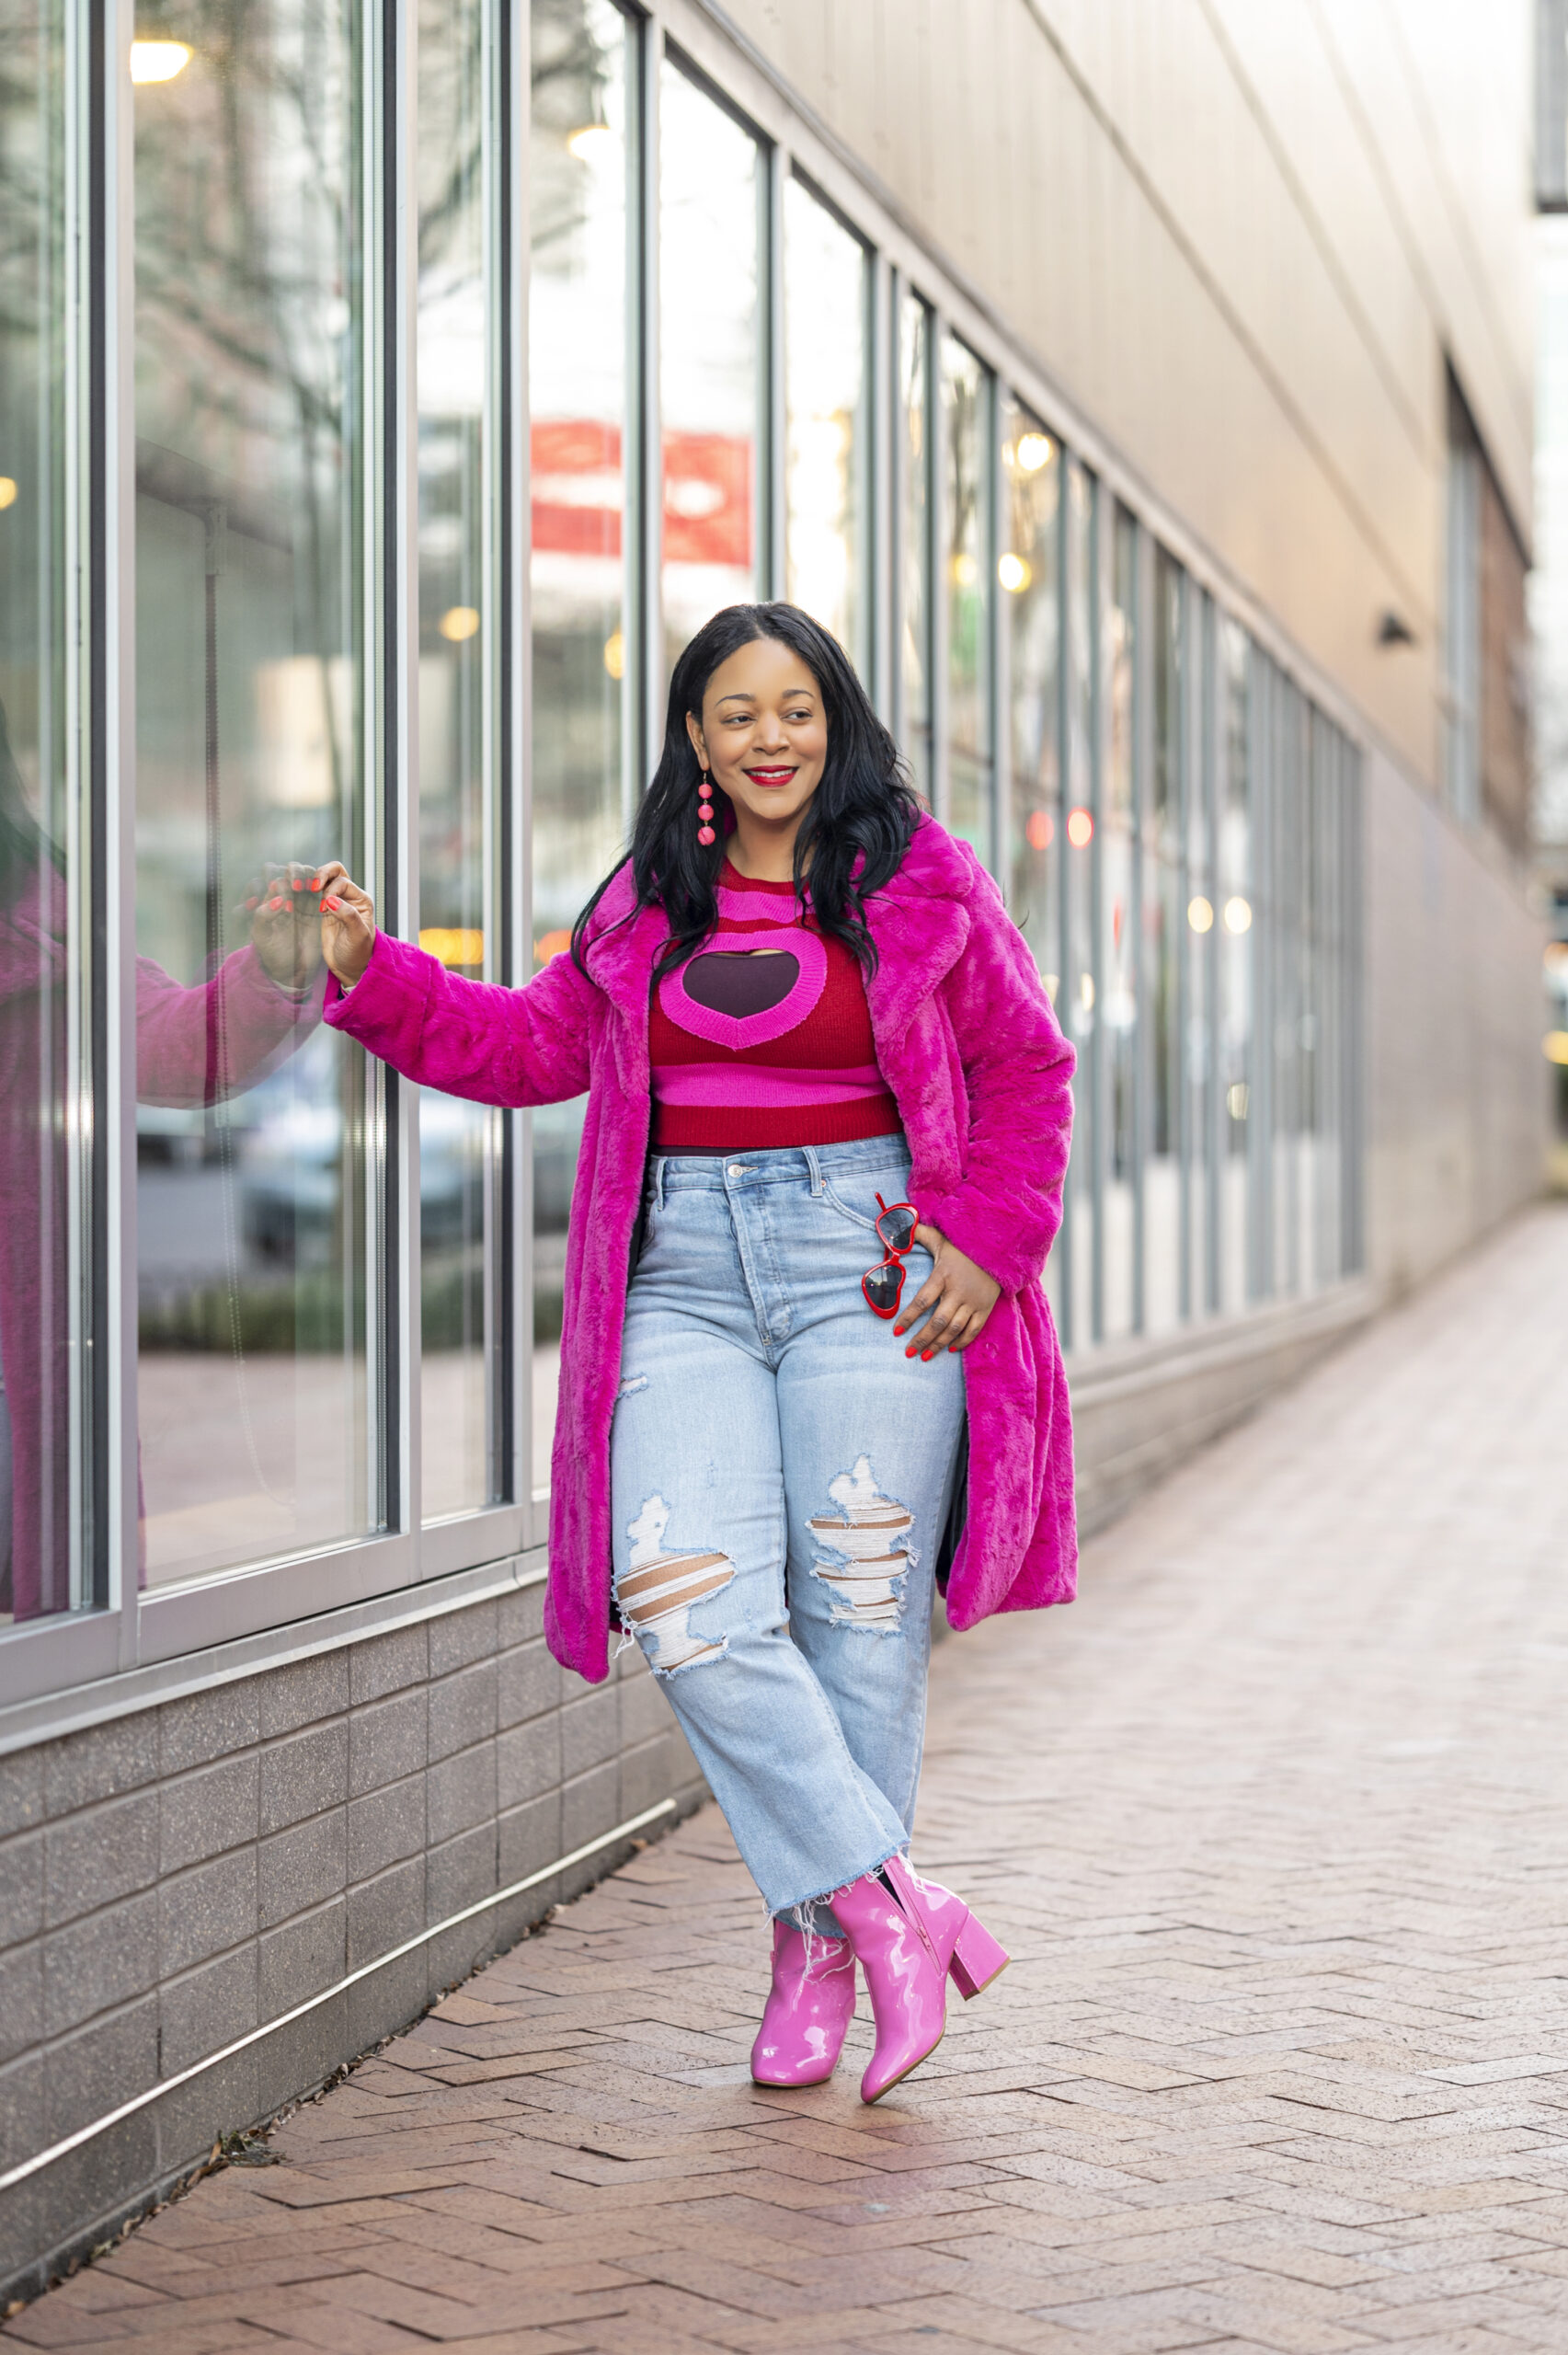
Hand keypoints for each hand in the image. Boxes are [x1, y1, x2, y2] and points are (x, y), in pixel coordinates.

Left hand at [244, 860, 325, 992]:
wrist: (294, 969)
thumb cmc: (273, 952)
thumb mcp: (261, 935)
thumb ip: (263, 915)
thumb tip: (279, 899)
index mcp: (266, 899)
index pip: (266, 877)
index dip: (271, 882)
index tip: (278, 902)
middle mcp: (283, 895)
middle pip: (287, 870)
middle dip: (291, 874)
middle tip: (295, 888)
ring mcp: (301, 899)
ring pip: (304, 875)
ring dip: (305, 877)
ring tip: (306, 890)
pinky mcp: (317, 905)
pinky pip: (319, 887)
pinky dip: (320, 886)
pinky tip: (319, 895)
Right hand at [312, 859, 376, 986]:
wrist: (349, 967)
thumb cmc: (358, 953)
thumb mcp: (358, 936)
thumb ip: (349, 915)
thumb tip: (332, 899)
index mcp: (361, 900)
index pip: (343, 882)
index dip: (332, 890)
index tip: (325, 907)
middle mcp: (349, 897)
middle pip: (335, 871)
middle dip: (321, 874)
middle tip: (313, 887)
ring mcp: (335, 902)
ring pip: (323, 879)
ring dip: (311, 880)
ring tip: (300, 888)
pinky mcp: (323, 909)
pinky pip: (313, 893)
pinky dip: (305, 890)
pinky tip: (297, 895)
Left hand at [894, 1224, 1000, 1359]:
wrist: (999, 1248)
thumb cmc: (964, 1246)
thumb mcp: (941, 1238)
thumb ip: (917, 1234)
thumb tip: (895, 1230)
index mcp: (943, 1275)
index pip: (923, 1300)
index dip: (908, 1317)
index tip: (896, 1331)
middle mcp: (958, 1291)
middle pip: (938, 1321)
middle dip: (922, 1339)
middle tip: (908, 1352)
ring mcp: (973, 1302)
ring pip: (954, 1329)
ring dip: (938, 1345)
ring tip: (923, 1357)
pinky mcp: (986, 1308)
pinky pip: (973, 1330)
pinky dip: (962, 1342)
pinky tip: (949, 1349)